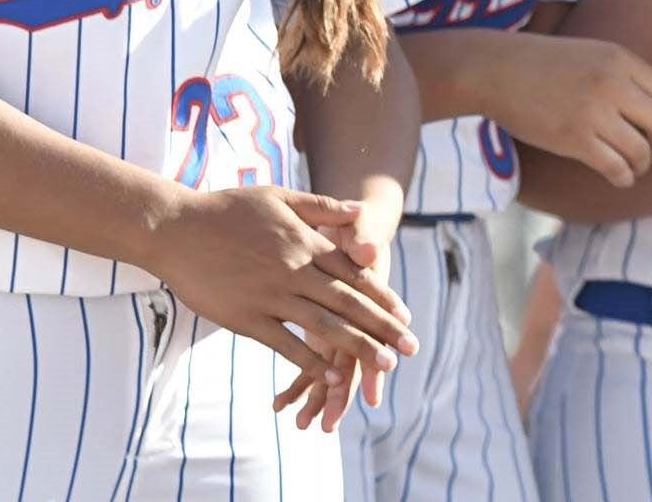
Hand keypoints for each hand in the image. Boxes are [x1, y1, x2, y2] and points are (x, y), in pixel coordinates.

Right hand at [144, 186, 416, 394]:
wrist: (176, 229)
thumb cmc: (227, 210)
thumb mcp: (278, 196)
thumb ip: (321, 206)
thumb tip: (358, 210)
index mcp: (304, 242)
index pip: (354, 274)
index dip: (382, 297)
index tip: (405, 317)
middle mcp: (294, 270)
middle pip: (348, 303)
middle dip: (383, 327)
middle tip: (410, 348)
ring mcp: (270, 295)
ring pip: (324, 326)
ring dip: (358, 347)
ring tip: (384, 365)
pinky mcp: (246, 318)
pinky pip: (284, 343)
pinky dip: (310, 361)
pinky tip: (331, 375)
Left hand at [273, 228, 398, 431]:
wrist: (346, 225)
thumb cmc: (350, 227)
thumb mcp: (356, 227)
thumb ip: (360, 238)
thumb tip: (369, 251)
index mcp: (363, 298)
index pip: (368, 338)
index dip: (371, 367)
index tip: (371, 400)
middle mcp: (351, 318)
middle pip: (348, 363)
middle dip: (340, 395)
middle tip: (327, 426)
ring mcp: (335, 324)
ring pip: (330, 368)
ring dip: (318, 396)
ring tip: (302, 425)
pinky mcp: (318, 326)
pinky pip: (310, 361)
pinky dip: (300, 382)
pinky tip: (280, 406)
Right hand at [485, 33, 651, 185]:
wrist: (498, 69)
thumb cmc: (545, 63)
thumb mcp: (593, 54)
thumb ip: (625, 75)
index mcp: (620, 60)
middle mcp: (612, 84)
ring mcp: (593, 112)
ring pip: (640, 150)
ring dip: (644, 165)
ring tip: (637, 167)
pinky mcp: (574, 139)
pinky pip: (614, 166)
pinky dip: (624, 177)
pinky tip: (620, 177)